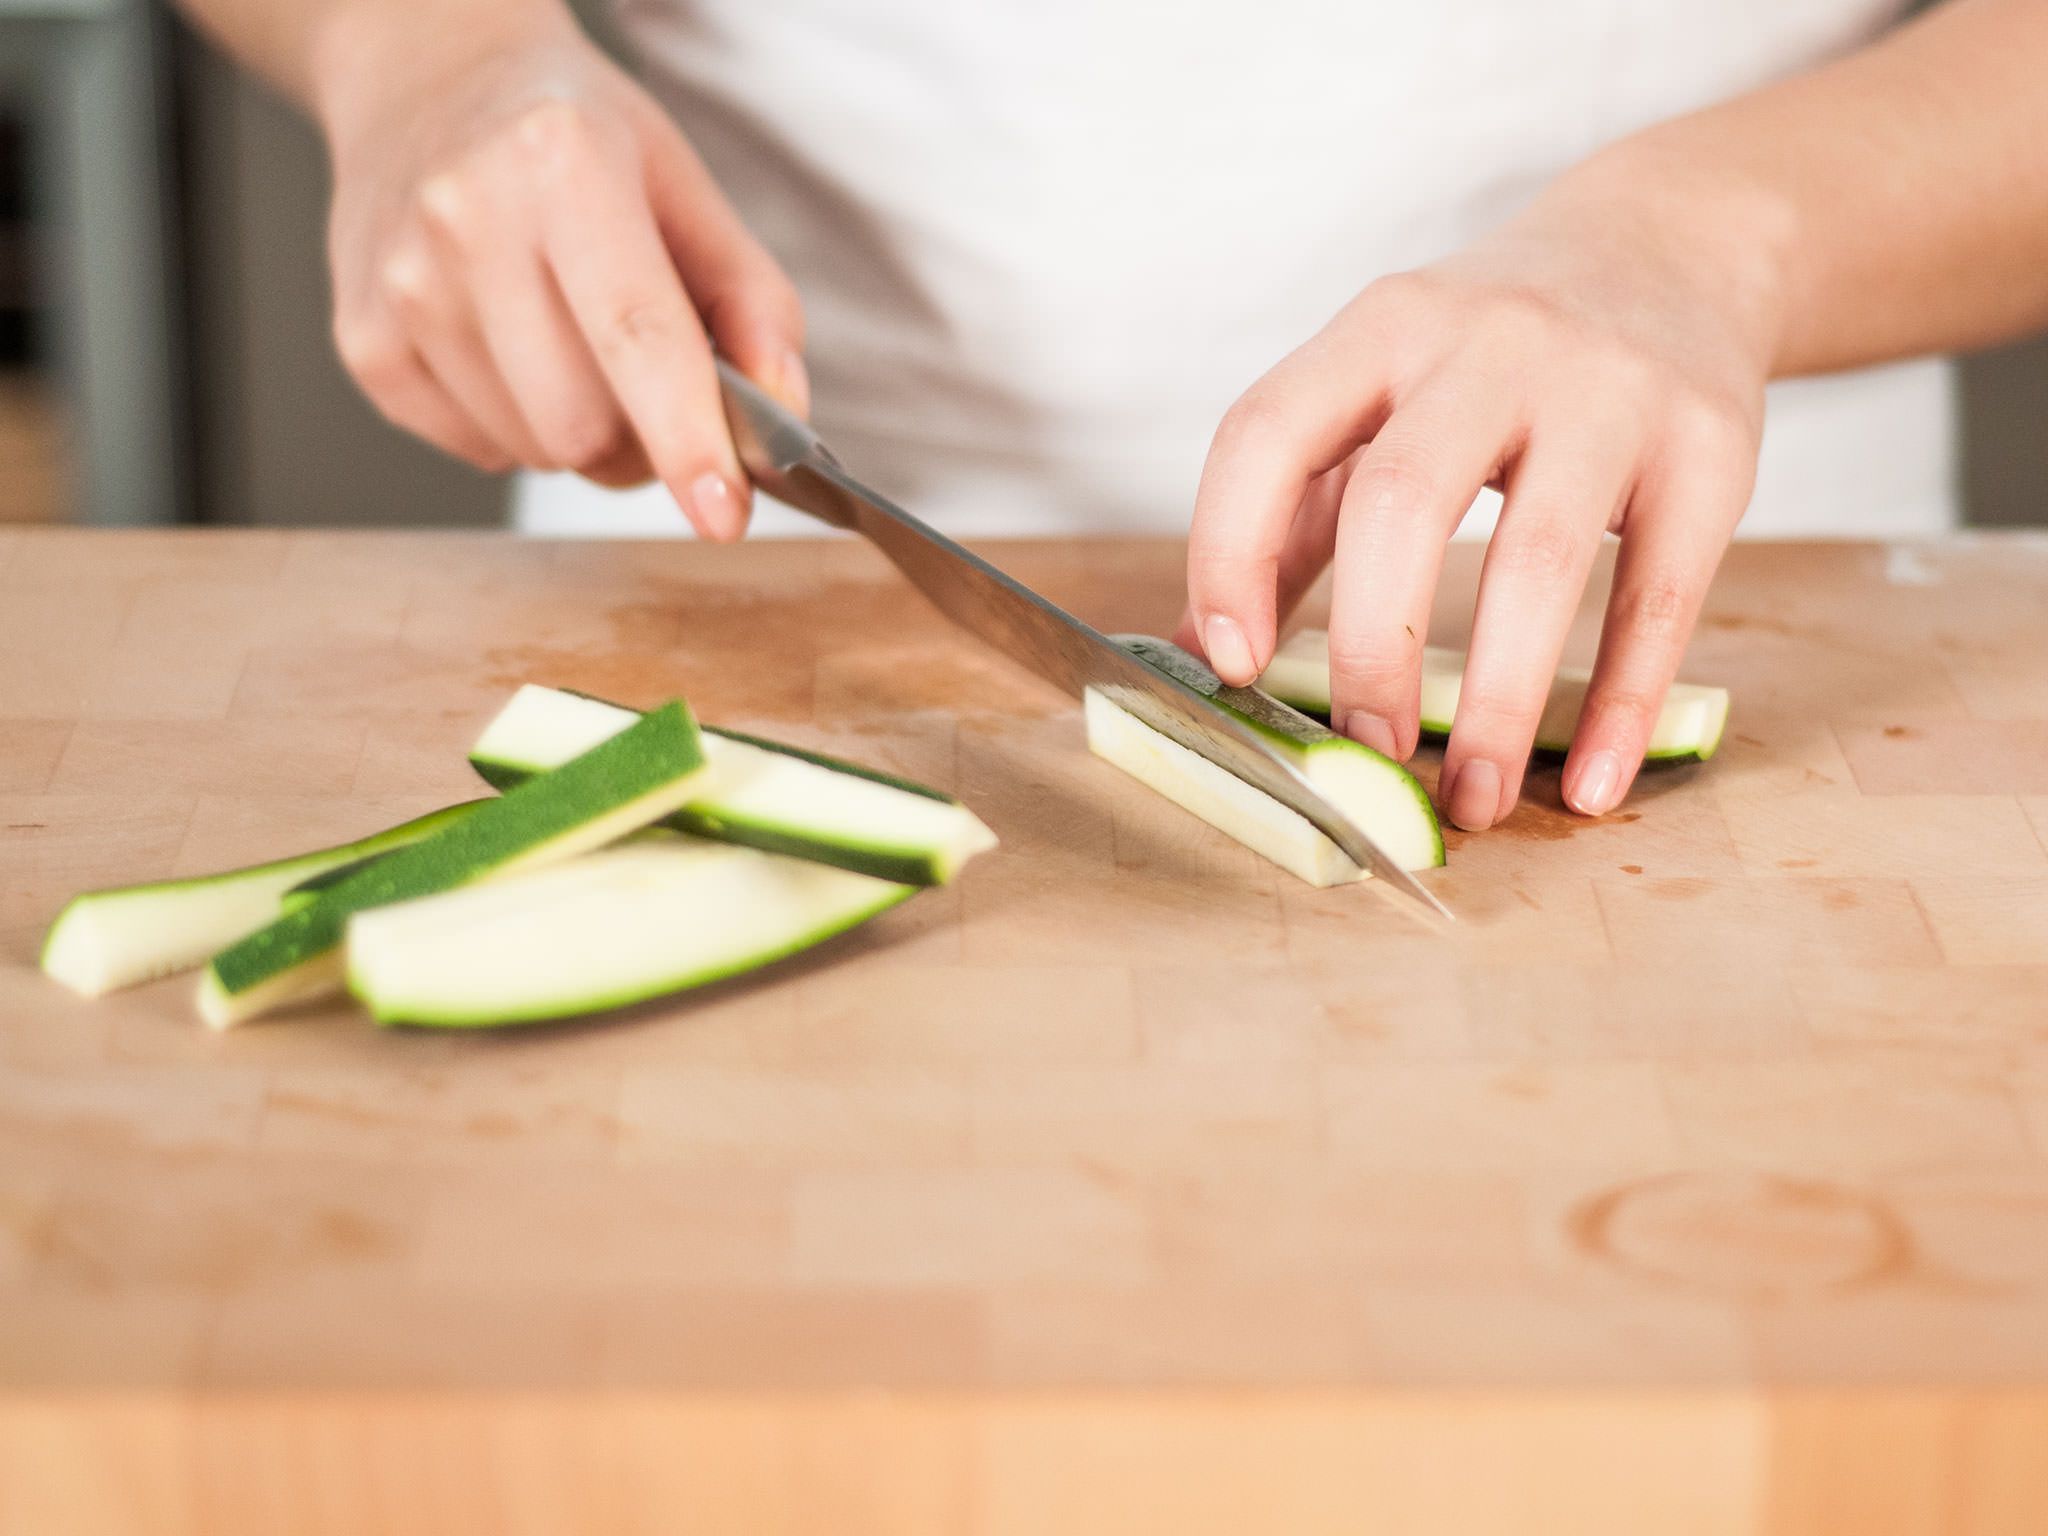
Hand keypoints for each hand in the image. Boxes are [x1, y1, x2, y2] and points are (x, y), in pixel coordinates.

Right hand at [315, 0, 802, 536]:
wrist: (430, 83)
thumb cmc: (575, 142)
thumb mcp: (685, 187)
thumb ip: (754, 302)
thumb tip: (784, 412)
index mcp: (563, 163)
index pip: (637, 335)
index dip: (687, 439)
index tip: (723, 514)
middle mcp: (466, 218)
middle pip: (582, 426)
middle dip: (641, 440)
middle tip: (649, 386)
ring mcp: (402, 285)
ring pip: (533, 451)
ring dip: (578, 434)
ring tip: (570, 344)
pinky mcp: (365, 342)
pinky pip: (478, 451)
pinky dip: (516, 428)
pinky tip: (509, 347)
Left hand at [1180, 150, 1788, 827]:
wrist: (1675, 247)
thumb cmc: (1490, 355)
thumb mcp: (1379, 390)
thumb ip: (1291, 514)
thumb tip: (1198, 652)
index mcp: (1380, 330)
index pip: (1266, 434)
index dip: (1226, 552)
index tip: (1227, 664)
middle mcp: (1490, 346)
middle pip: (1402, 504)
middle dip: (1368, 650)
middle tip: (1362, 753)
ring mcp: (1610, 391)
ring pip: (1539, 563)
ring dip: (1493, 703)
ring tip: (1467, 800)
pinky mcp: (1711, 449)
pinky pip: (1661, 598)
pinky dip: (1621, 705)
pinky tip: (1588, 784)